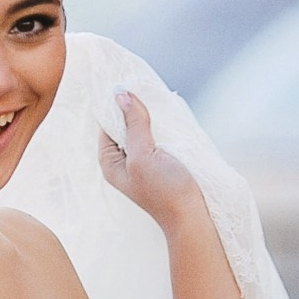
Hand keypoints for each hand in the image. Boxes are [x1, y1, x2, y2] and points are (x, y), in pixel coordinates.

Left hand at [99, 90, 207, 231]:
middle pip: (123, 126)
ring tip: (157, 97)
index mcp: (110, 162)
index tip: (124, 81)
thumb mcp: (143, 155)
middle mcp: (123, 162)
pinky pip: (157, 137)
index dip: (114, 105)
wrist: (193, 217)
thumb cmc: (164, 191)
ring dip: (149, 116)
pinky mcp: (162, 162)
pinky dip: (161, 126)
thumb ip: (133, 125)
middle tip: (143, 85)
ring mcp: (143, 162)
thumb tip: (121, 94)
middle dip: (133, 108)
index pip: (106, 125)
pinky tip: (169, 115)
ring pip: (142, 130)